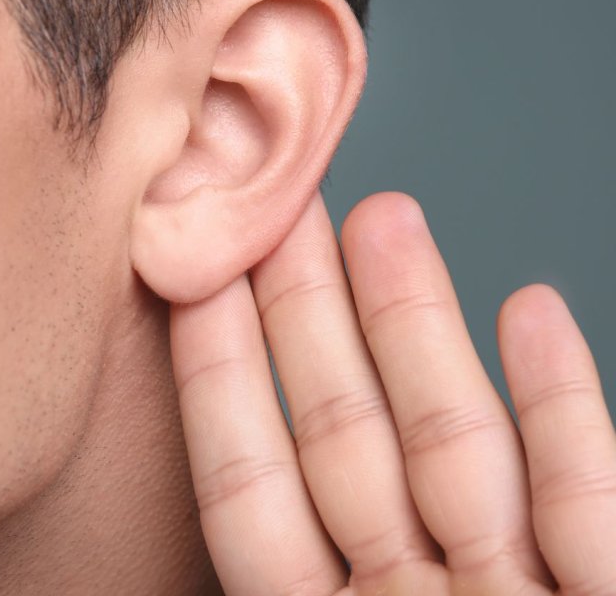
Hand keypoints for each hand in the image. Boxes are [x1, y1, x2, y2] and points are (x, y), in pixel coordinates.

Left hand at [170, 192, 615, 594]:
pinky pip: (585, 499)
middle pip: (346, 435)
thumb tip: (208, 490)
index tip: (195, 277)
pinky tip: (531, 310)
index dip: (218, 375)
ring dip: (421, 323)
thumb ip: (269, 575)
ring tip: (386, 216)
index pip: (247, 487)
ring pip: (455, 439)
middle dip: (312, 313)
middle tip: (285, 213)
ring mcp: (508, 594)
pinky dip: (564, 404)